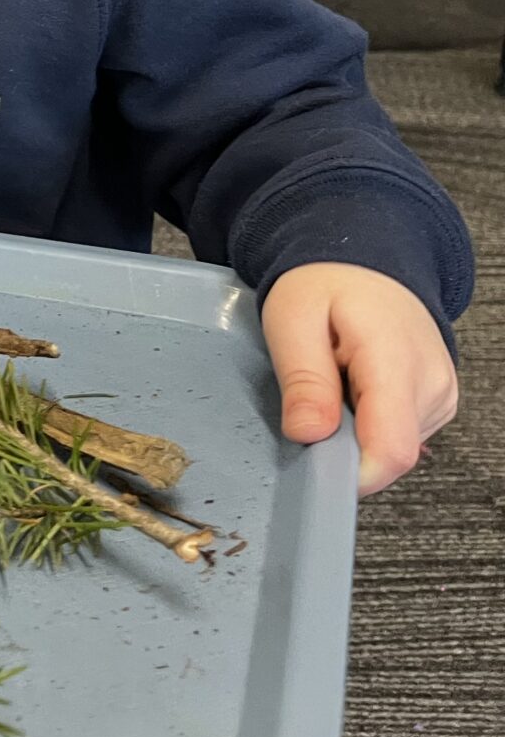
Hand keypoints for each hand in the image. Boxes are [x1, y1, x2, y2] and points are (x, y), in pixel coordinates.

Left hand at [261, 262, 458, 494]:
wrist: (366, 263)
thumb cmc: (326, 285)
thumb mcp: (294, 319)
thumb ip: (304, 379)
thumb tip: (310, 435)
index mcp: (397, 361)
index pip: (391, 449)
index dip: (350, 472)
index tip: (312, 465)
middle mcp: (432, 384)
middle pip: (387, 454)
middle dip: (341, 445)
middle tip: (311, 400)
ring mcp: (441, 396)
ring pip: (391, 449)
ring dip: (353, 431)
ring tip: (334, 383)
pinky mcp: (438, 403)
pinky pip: (397, 435)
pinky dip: (367, 423)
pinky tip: (353, 389)